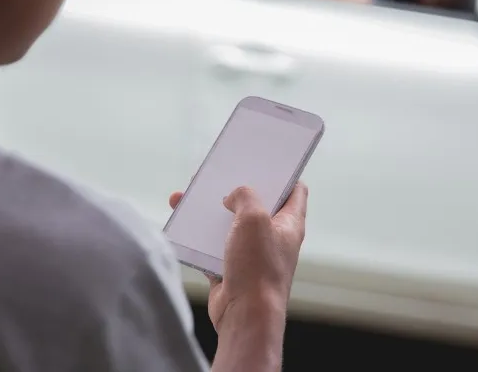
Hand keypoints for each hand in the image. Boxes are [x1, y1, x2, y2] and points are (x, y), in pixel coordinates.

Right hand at [168, 183, 308, 333]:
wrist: (244, 316)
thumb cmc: (257, 268)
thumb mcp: (254, 218)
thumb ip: (245, 196)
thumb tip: (233, 195)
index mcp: (289, 223)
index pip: (295, 190)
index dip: (283, 173)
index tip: (264, 161)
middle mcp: (273, 238)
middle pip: (256, 205)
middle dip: (234, 189)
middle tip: (216, 175)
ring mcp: (252, 254)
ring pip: (229, 224)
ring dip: (209, 211)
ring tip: (186, 196)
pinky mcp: (231, 269)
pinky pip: (212, 246)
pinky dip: (197, 236)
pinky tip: (181, 224)